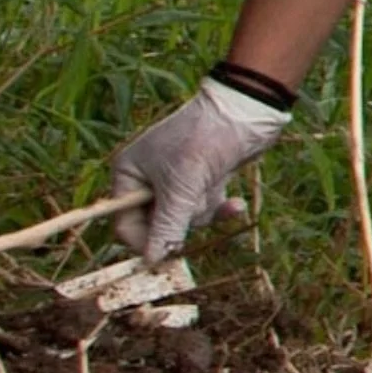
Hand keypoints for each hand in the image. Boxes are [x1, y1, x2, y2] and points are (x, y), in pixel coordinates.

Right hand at [111, 79, 290, 262]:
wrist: (247, 110)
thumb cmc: (205, 140)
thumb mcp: (182, 187)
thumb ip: (166, 227)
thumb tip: (152, 262)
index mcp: (129, 172)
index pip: (124, 224)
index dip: (144, 240)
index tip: (166, 251)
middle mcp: (147, 177)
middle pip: (156, 225)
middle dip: (182, 218)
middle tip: (195, 200)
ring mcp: (176, 179)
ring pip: (183, 220)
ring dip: (202, 210)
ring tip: (212, 185)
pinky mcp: (201, 181)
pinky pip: (204, 209)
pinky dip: (220, 207)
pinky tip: (236, 204)